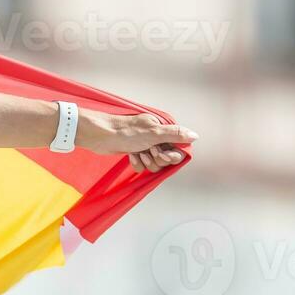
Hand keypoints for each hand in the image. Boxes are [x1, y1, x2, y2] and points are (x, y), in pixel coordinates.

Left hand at [76, 110, 197, 172]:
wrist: (99, 136)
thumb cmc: (125, 132)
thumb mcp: (153, 133)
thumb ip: (175, 135)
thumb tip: (195, 136)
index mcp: (163, 129)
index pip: (179, 149)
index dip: (172, 156)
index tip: (162, 155)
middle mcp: (156, 136)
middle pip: (168, 159)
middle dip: (157, 159)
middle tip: (147, 151)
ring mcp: (145, 145)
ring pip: (155, 164)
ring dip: (146, 161)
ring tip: (136, 152)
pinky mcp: (134, 152)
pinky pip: (143, 165)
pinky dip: (136, 163)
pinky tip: (130, 156)